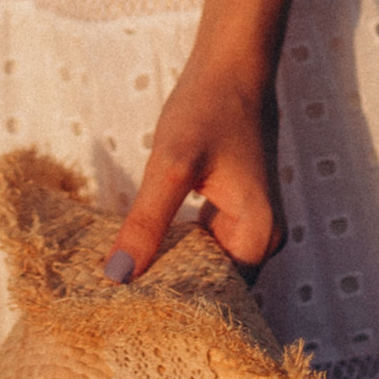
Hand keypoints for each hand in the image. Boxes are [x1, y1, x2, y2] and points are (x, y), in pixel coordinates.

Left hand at [103, 45, 284, 283]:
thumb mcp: (170, 165)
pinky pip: (204, 244)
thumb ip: (147, 223)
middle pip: (212, 285)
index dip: (172, 305)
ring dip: (169, 268)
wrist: (232, 65)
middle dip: (168, 290)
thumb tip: (118, 276)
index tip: (127, 314)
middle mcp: (263, 239)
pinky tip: (142, 248)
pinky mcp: (236, 210)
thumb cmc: (207, 108)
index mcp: (258, 237)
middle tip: (115, 301)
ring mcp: (251, 224)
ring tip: (121, 281)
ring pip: (205, 265)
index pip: (215, 297)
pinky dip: (175, 247)